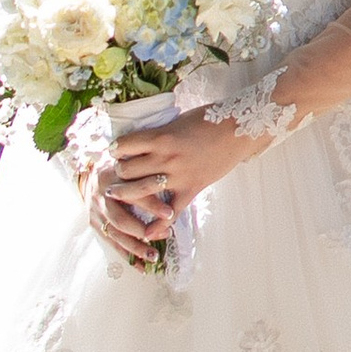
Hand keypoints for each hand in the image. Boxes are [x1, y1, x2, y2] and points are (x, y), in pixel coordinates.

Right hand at [80, 151, 168, 269]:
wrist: (86, 175)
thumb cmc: (118, 168)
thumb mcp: (128, 163)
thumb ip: (143, 170)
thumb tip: (169, 179)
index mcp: (112, 178)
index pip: (133, 192)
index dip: (151, 204)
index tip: (170, 212)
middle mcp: (103, 197)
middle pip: (121, 219)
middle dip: (143, 230)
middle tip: (166, 235)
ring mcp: (97, 213)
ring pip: (116, 235)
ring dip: (136, 248)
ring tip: (155, 257)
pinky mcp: (96, 226)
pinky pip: (112, 244)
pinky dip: (127, 257)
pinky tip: (142, 267)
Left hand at [105, 101, 260, 254]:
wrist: (237, 130)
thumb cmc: (207, 120)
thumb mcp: (177, 120)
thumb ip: (158, 132)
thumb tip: (140, 139)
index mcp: (160, 137)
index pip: (124, 146)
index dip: (115, 150)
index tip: (113, 152)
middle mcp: (165, 157)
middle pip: (127, 170)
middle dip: (118, 173)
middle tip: (114, 174)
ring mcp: (178, 176)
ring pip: (142, 191)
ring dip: (128, 194)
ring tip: (119, 195)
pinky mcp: (191, 189)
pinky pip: (170, 212)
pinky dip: (158, 224)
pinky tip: (147, 231)